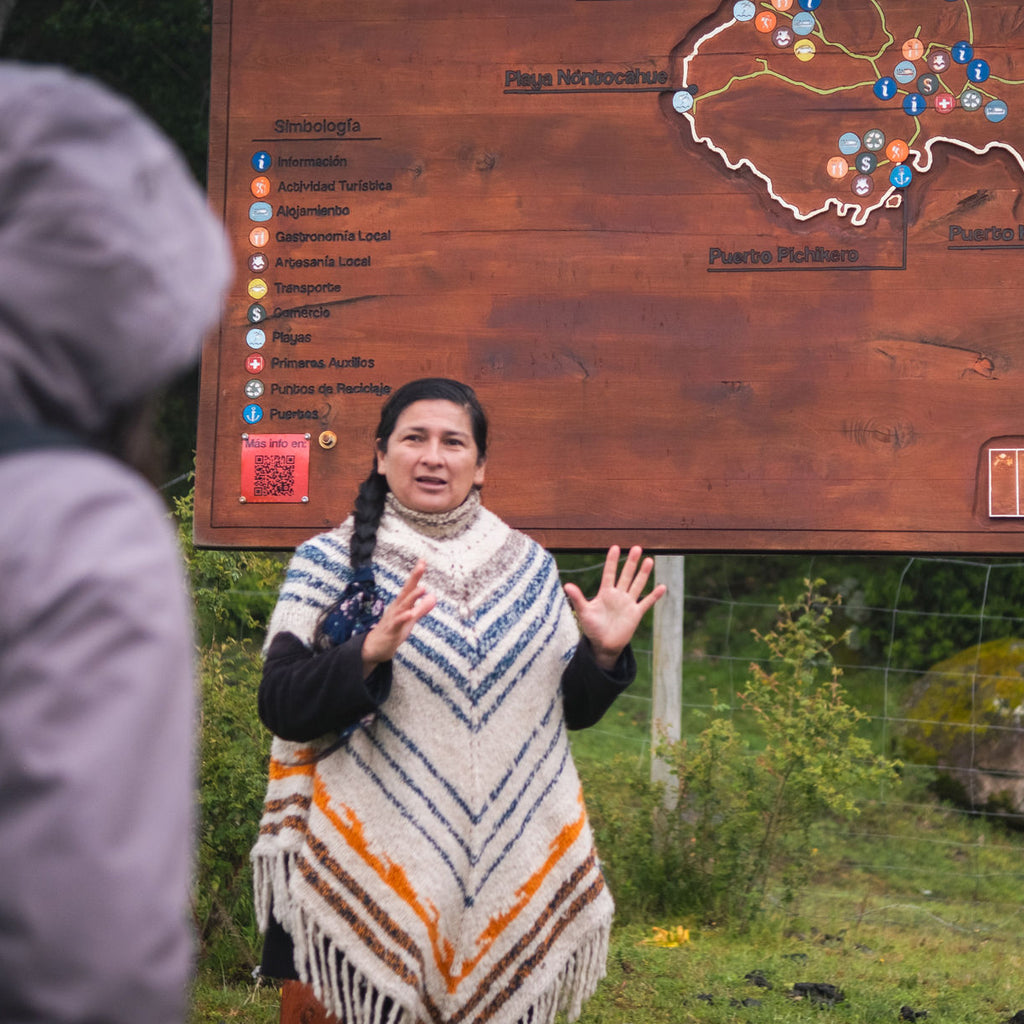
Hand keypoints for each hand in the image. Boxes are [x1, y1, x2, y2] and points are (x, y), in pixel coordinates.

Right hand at [361, 559, 435, 675]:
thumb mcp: (410, 619)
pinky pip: (398, 623)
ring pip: (403, 606)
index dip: (416, 574)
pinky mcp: (391, 630)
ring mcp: (393, 618)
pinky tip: (411, 613)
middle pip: (406, 591)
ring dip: (412, 597)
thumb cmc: (393, 631)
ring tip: (422, 588)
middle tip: (421, 566)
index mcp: (402, 604)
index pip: (410, 587)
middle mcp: (397, 608)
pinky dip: (404, 618)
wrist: (375, 648)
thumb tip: (434, 597)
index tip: (423, 560)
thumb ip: (422, 608)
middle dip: (414, 578)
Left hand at [563, 546, 666, 670]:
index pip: (609, 573)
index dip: (612, 561)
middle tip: (637, 547)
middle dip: (631, 562)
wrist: (603, 645)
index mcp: (605, 593)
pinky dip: (654, 596)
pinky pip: (646, 603)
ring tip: (649, 560)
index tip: (615, 547)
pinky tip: (662, 587)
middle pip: (626, 575)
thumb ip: (577, 598)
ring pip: (637, 585)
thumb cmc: (592, 628)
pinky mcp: (635, 613)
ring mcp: (628, 603)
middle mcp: (618, 595)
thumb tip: (567, 585)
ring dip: (643, 574)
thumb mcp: (583, 612)